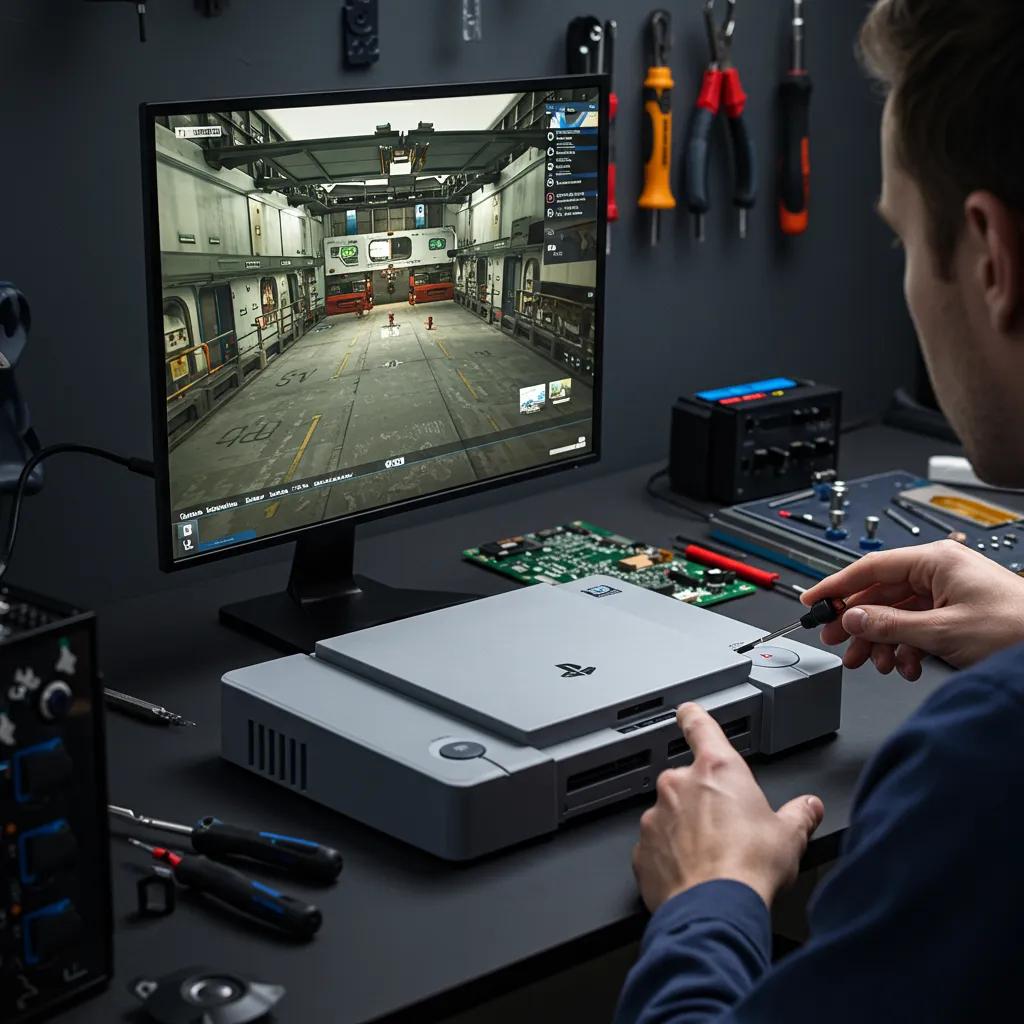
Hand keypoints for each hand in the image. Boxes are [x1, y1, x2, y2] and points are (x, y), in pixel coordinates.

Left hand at [632, 704, 823, 912]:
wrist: (715, 908)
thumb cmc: (749, 867)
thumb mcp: (789, 836)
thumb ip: (799, 815)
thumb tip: (810, 807)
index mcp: (716, 769)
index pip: (700, 727)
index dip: (693, 717)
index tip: (687, 712)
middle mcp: (680, 784)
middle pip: (690, 781)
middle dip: (705, 801)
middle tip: (728, 830)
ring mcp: (656, 815)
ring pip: (671, 815)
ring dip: (686, 829)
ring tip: (713, 858)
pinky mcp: (642, 849)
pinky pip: (657, 846)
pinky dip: (671, 857)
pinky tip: (694, 875)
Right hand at [800, 539, 1023, 678]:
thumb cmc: (1017, 629)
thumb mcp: (942, 630)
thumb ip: (890, 624)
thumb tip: (851, 619)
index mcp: (936, 561)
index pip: (871, 567)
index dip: (837, 585)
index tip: (814, 601)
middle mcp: (939, 572)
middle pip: (880, 593)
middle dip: (857, 621)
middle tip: (835, 639)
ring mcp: (948, 593)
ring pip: (896, 613)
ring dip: (880, 640)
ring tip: (870, 661)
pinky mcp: (955, 613)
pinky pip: (915, 626)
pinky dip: (904, 647)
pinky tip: (904, 666)